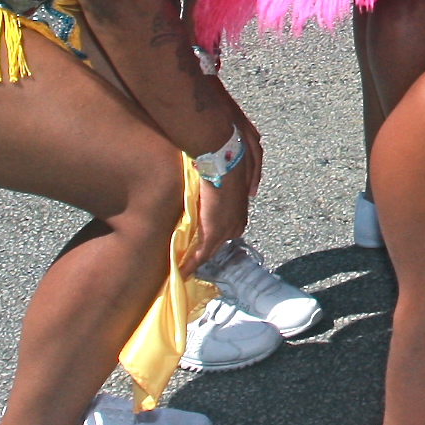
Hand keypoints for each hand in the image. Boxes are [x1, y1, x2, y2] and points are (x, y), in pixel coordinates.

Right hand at [183, 129, 257, 271]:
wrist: (222, 153)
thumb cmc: (230, 153)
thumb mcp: (237, 165)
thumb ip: (238, 174)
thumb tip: (230, 179)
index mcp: (241, 203)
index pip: (231, 223)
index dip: (220, 228)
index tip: (208, 232)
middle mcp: (238, 218)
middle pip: (225, 238)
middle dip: (210, 246)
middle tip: (194, 254)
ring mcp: (228, 226)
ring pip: (213, 248)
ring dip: (199, 257)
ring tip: (185, 266)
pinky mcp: (214, 231)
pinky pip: (202, 253)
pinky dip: (192, 263)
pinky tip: (182, 271)